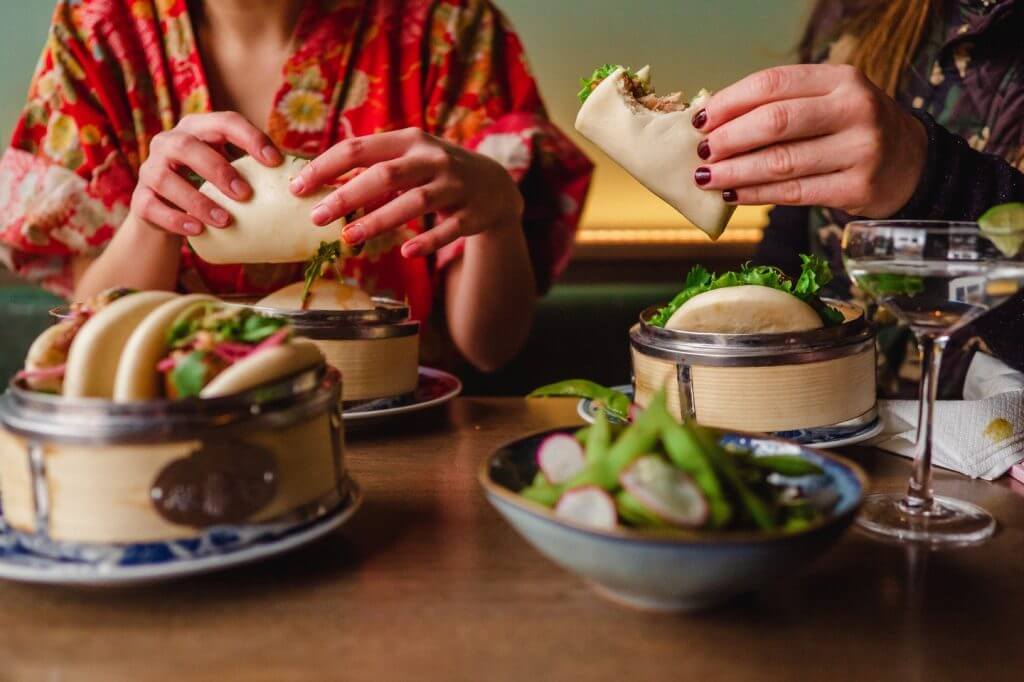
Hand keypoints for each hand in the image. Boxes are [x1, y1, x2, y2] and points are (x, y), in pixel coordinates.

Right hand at [131, 112, 282, 235]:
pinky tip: (197, 230)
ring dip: (197, 200)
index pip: (224, 121)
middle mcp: (169, 143)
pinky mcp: (140, 199)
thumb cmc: (212, 188)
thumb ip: (258, 170)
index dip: (249, 137)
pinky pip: (151, 206)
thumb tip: (306, 180)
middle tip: (245, 194)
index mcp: (197, 130)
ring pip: (165, 178)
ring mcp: (150, 170)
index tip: (275, 161)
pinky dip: (175, 219)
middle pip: (187, 145)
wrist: (169, 215)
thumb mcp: (232, 172)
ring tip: (225, 220)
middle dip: (218, 169)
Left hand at [290, 128, 523, 256]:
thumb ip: (372, 166)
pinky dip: (426, 242)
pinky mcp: (471, 214)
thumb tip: (319, 180)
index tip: (297, 187)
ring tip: (349, 237)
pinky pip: (447, 231)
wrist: (495, 186)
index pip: (359, 148)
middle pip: (384, 175)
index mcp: (410, 140)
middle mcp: (433, 159)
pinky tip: (404, 252)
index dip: (325, 167)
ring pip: (413, 203)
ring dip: (378, 220)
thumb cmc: (436, 172)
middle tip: (316, 217)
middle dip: (346, 195)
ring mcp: (455, 186)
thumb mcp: (409, 158)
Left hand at [691, 64, 926, 217]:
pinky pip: (793, 192)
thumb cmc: (851, 130)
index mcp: (841, 79)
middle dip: (729, 138)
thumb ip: (782, 106)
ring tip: (706, 176)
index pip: (773, 83)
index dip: (730, 102)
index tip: (700, 120)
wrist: (911, 164)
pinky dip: (755, 194)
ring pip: (780, 161)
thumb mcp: (828, 103)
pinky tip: (732, 194)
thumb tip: (712, 123)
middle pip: (775, 122)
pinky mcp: (857, 187)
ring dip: (735, 171)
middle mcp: (854, 109)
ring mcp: (860, 149)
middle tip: (701, 151)